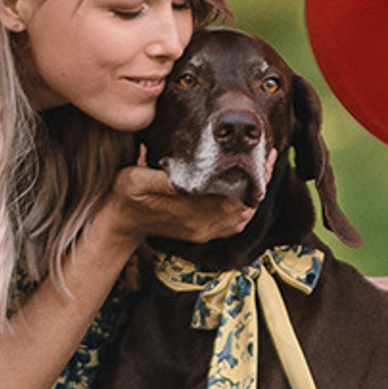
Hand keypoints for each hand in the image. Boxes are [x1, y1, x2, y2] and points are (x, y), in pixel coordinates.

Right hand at [101, 157, 252, 249]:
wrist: (119, 222)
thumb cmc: (126, 196)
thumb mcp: (136, 180)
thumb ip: (159, 180)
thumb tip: (180, 177)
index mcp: (190, 212)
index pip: (233, 196)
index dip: (251, 177)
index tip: (262, 155)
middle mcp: (202, 226)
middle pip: (244, 206)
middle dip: (259, 181)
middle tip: (268, 155)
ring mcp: (203, 232)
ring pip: (242, 217)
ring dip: (255, 194)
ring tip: (263, 169)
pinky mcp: (201, 233)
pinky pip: (233, 225)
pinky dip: (245, 208)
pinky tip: (247, 190)